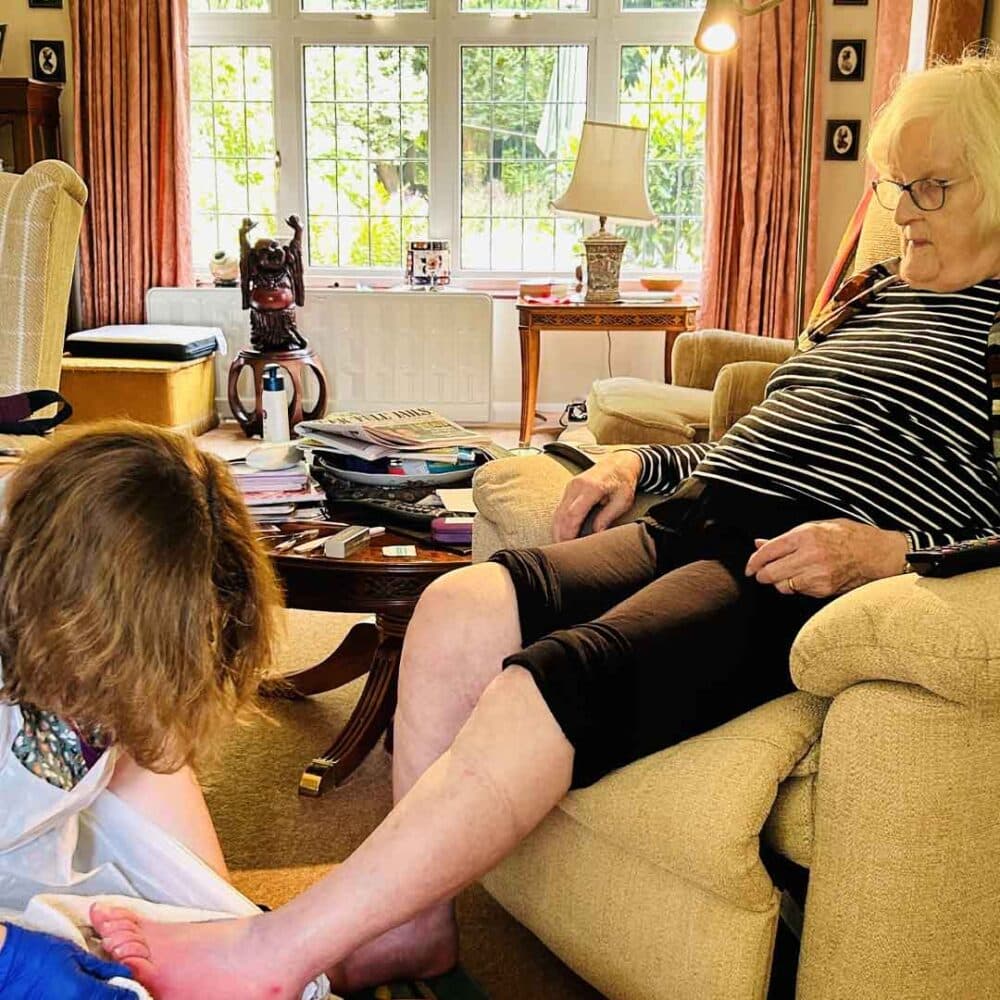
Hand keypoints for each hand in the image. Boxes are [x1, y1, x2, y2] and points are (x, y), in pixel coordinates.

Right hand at [0, 923, 135, 998]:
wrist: (3, 963)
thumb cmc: (33, 955)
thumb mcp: (73, 954)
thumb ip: (100, 967)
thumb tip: (121, 972)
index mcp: (82, 992)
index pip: (119, 998)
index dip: (130, 994)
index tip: (134, 991)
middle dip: (115, 999)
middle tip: (119, 991)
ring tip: (98, 991)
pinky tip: (81, 994)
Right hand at [552, 451, 642, 541]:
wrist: (619, 463)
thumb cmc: (623, 481)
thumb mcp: (622, 501)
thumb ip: (608, 517)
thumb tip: (596, 534)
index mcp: (591, 488)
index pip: (573, 514)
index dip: (569, 532)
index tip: (569, 546)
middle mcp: (577, 486)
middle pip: (561, 515)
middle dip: (560, 535)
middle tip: (563, 552)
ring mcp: (571, 487)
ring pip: (558, 513)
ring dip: (557, 530)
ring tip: (561, 547)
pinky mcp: (569, 490)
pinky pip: (560, 509)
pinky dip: (559, 523)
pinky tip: (561, 535)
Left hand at [745, 519, 907, 597]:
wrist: (878, 554)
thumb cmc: (848, 536)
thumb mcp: (816, 527)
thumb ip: (785, 538)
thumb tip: (759, 543)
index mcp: (806, 535)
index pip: (768, 551)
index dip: (753, 561)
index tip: (749, 567)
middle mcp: (810, 555)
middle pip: (770, 573)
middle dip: (762, 574)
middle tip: (762, 573)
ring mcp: (817, 575)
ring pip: (782, 586)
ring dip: (779, 582)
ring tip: (789, 573)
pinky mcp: (823, 589)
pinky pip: (798, 592)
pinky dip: (796, 587)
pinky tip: (806, 578)